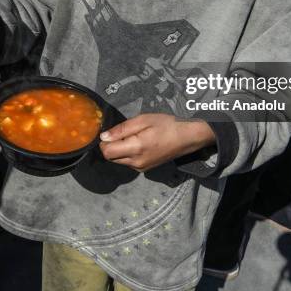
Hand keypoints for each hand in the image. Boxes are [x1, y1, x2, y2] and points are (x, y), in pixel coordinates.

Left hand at [99, 113, 215, 171]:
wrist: (187, 138)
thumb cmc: (166, 125)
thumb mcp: (143, 120)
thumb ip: (122, 129)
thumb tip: (103, 137)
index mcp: (135, 149)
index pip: (107, 152)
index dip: (104, 142)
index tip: (110, 131)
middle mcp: (135, 163)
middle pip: (111, 158)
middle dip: (111, 145)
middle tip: (122, 132)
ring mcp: (141, 168)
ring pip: (119, 161)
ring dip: (119, 150)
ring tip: (132, 136)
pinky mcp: (145, 169)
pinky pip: (128, 163)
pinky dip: (127, 154)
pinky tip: (138, 143)